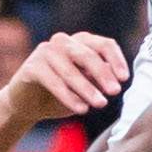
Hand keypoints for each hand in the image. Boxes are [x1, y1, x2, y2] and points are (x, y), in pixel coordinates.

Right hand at [6, 31, 128, 124]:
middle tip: (115, 91)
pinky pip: (53, 81)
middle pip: (88, 54)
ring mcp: (46, 52)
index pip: (104, 45)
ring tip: (101, 104)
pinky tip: (81, 109)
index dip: (116, 60)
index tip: (124, 79)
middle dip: (103, 73)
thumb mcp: (85, 85)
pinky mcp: (31, 66)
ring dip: (87, 88)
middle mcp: (63, 42)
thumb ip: (98, 79)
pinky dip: (68, 96)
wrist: (27, 104)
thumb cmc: (62, 93)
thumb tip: (117, 80)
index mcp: (81, 42)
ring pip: (70, 69)